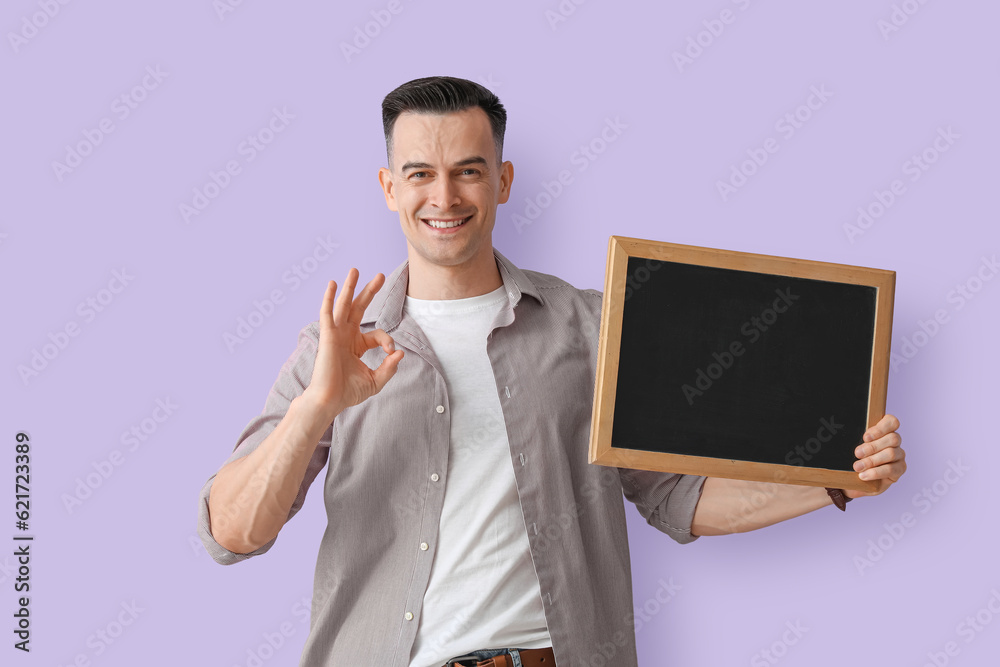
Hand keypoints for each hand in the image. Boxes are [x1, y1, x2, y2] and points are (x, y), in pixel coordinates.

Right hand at [303, 268, 403, 420]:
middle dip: (369, 291)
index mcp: (356, 345)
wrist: (329, 401)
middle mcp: (345, 336)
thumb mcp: (375, 381)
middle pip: (358, 308)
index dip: (387, 340)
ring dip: (349, 287)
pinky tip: (332, 284)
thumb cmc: (348, 393)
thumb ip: (389, 368)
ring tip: (355, 270)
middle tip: (379, 275)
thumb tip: (400, 353)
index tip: (391, 353)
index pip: (376, 334)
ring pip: (343, 305)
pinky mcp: (327, 336)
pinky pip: (327, 313)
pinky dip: (329, 298)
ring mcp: (335, 334)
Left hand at [847, 413, 904, 496]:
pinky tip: (864, 475)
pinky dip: (876, 472)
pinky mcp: (899, 469)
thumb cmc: (854, 459)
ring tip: (857, 467)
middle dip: (872, 446)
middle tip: (857, 453)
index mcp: (884, 431)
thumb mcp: (852, 447)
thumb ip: (854, 439)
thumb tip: (842, 434)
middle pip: (892, 438)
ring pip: (891, 453)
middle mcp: (894, 442)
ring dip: (872, 460)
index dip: (880, 428)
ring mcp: (899, 455)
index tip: (865, 437)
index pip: (891, 422)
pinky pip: (891, 469)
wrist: (855, 480)